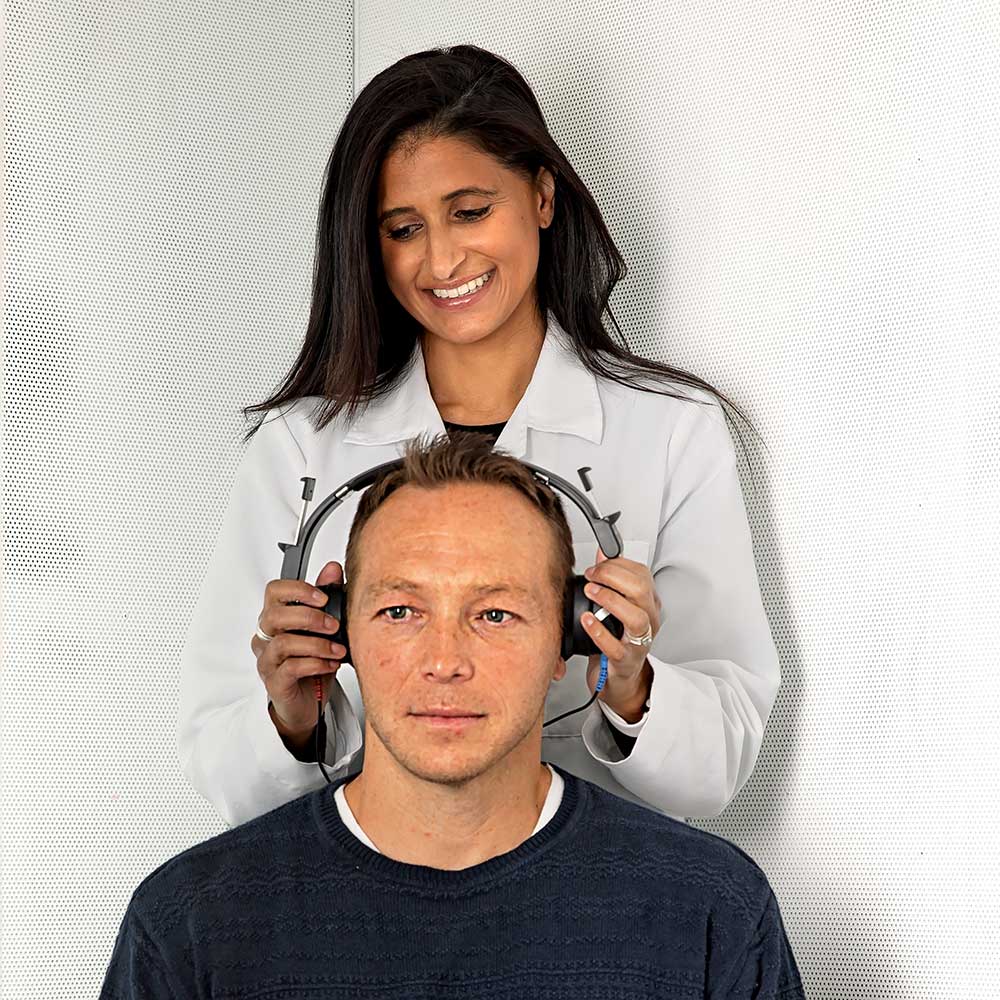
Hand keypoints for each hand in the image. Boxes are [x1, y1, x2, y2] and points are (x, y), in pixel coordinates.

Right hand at [250, 560, 346, 737]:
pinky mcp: (274, 682)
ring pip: (284, 643)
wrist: (309, 704)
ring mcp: (267, 660)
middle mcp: (266, 637)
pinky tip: (330, 664)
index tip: (323, 596)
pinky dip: (316, 663)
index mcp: (276, 618)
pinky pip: (291, 668)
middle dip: (311, 618)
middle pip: (275, 615)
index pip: (274, 591)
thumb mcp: (325, 628)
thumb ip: (327, 597)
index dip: (298, 590)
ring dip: (318, 644)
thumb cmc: (313, 664)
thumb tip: (334, 568)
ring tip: (338, 650)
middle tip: (334, 626)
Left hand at [581, 547, 662, 715]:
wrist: (618, 678)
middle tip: (591, 577)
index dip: (617, 565)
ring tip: (590, 592)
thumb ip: (611, 580)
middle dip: (613, 577)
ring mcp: (639, 642)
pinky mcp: (626, 661)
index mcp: (648, 603)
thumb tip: (603, 553)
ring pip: (636, 617)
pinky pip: (616, 646)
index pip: (642, 574)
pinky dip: (599, 631)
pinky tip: (586, 620)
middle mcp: (649, 621)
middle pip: (641, 590)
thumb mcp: (616, 606)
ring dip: (610, 600)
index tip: (596, 565)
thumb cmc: (617, 639)